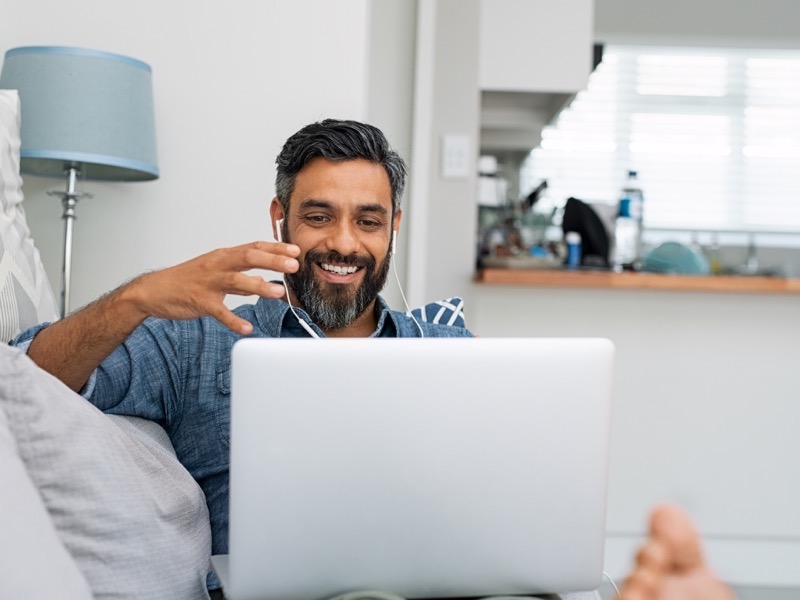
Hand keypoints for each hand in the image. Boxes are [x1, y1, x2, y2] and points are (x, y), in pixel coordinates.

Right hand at [125, 241, 299, 333]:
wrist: (153, 290)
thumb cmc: (186, 280)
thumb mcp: (215, 272)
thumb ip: (240, 277)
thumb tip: (262, 282)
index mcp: (223, 256)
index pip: (254, 247)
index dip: (276, 248)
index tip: (295, 250)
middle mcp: (217, 265)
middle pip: (248, 258)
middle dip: (273, 261)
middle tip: (294, 265)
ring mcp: (208, 283)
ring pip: (236, 281)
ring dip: (259, 287)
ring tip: (278, 293)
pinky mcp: (200, 301)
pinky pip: (220, 312)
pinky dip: (234, 320)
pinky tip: (247, 328)